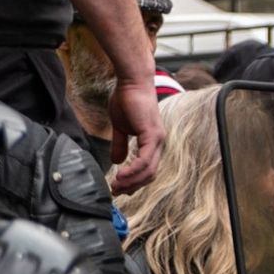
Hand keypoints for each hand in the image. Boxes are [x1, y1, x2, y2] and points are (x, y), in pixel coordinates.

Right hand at [107, 74, 162, 190]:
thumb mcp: (120, 127)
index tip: (119, 187)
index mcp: (152, 142)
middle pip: (149, 174)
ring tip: (116, 185)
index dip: (134, 181)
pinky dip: (133, 170)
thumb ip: (120, 144)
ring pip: (148, 170)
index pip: (147, 169)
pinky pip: (144, 160)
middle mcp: (158, 143)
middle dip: (132, 186)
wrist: (131, 82)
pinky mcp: (152, 135)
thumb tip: (117, 161)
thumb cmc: (126, 99)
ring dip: (132, 181)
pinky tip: (121, 174)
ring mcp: (157, 139)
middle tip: (115, 191)